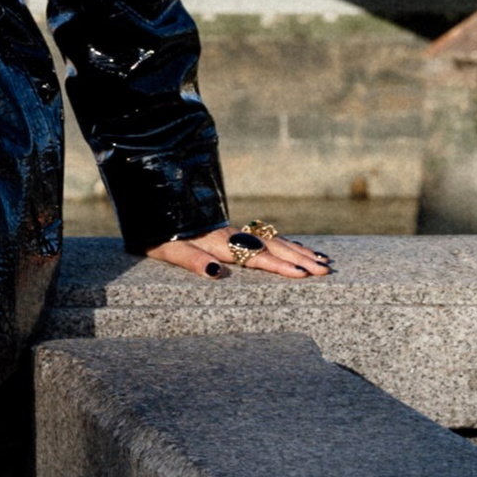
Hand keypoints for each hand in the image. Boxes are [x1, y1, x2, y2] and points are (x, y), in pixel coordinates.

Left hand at [148, 223, 333, 280]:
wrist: (150, 202)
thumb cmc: (156, 232)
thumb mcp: (167, 249)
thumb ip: (192, 261)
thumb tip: (217, 272)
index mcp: (217, 243)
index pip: (254, 257)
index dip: (279, 267)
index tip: (303, 275)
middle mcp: (231, 235)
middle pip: (272, 247)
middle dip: (300, 259)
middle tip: (325, 270)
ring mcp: (234, 231)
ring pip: (273, 240)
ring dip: (298, 251)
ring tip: (322, 261)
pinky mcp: (231, 230)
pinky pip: (264, 236)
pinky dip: (285, 243)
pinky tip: (297, 248)